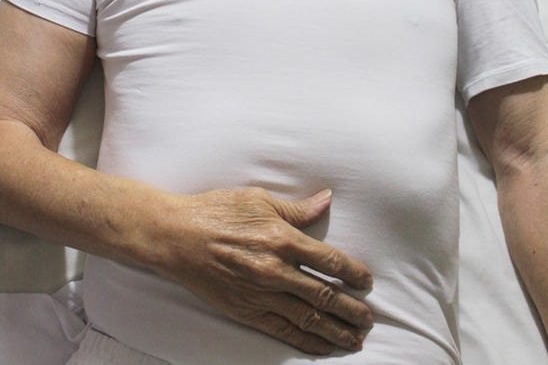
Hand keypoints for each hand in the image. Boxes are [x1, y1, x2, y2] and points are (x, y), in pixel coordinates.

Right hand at [153, 187, 373, 354]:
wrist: (178, 237)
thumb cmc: (218, 211)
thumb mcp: (259, 200)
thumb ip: (297, 209)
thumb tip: (326, 201)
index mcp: (282, 238)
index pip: (330, 261)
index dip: (353, 274)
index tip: (367, 282)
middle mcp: (275, 270)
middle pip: (324, 295)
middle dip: (351, 309)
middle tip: (369, 319)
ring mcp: (261, 294)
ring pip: (308, 318)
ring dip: (336, 331)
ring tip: (355, 339)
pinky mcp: (246, 311)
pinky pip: (282, 330)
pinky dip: (306, 341)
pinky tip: (322, 347)